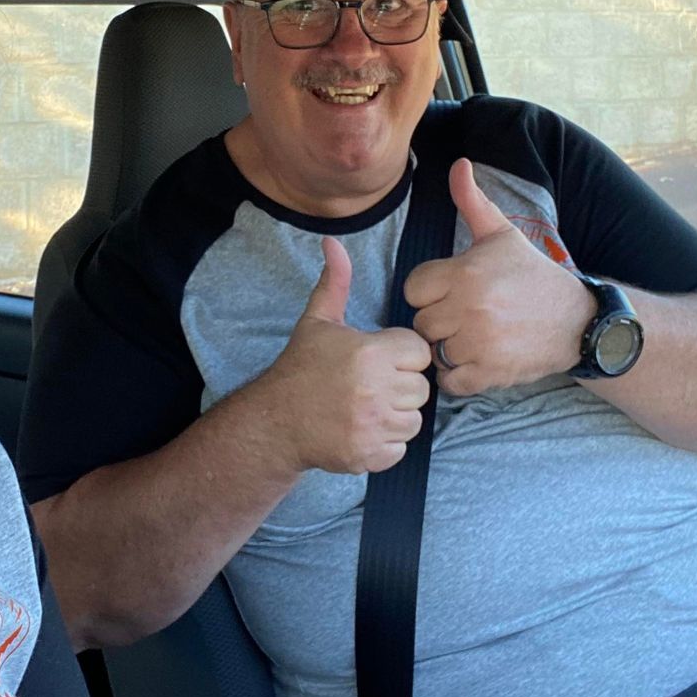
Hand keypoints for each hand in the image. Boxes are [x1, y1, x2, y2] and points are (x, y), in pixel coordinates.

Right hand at [253, 236, 433, 474]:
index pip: (419, 351)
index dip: (402, 354)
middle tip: (374, 384)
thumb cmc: (301, 368)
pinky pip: (401, 448)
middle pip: (421, 387)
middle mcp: (375, 389)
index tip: (381, 358)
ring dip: (398, 415)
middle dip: (402, 386)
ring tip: (371, 406)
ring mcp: (373, 425)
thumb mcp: (318, 321)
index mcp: (370, 353)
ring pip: (415, 420)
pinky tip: (365, 428)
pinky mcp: (370, 454)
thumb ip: (335, 283)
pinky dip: (387, 442)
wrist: (276, 420)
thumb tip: (333, 242)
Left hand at [404, 159, 595, 395]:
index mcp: (466, 271)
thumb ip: (472, 202)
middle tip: (464, 315)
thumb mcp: (502, 235)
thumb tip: (458, 163)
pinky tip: (476, 359)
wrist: (577, 321)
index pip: (414, 288)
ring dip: (448, 348)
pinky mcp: (490, 374)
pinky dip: (458, 376)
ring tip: (473, 336)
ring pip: (433, 352)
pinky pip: (449, 381)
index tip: (452, 291)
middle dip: (438, 320)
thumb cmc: (531, 276)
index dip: (430, 290)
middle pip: (421, 322)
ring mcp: (479, 343)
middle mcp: (470, 307)